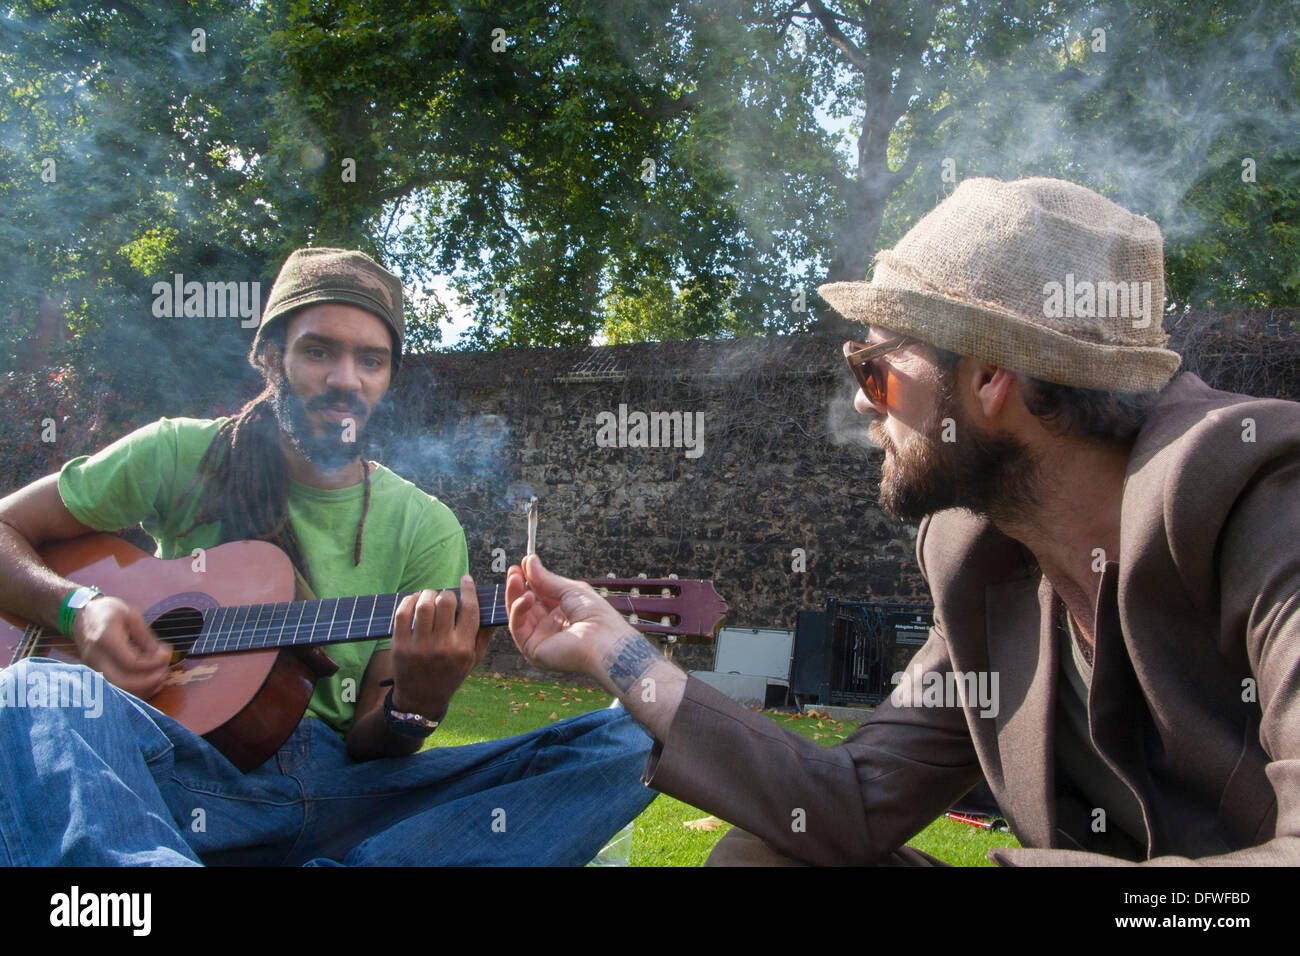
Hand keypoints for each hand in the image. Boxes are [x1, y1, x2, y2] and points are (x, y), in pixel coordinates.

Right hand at [71, 595, 171, 697]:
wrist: (80, 615)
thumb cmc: (107, 611)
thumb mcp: (131, 615)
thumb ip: (146, 637)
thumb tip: (161, 655)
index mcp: (106, 640)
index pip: (132, 663)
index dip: (153, 663)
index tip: (166, 654)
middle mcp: (96, 658)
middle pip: (123, 682)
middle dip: (149, 681)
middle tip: (165, 671)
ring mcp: (92, 668)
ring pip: (118, 690)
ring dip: (142, 689)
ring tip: (160, 677)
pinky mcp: (94, 674)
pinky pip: (114, 688)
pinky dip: (133, 690)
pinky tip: (148, 683)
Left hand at [390, 575, 492, 716]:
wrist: (420, 700)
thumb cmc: (450, 676)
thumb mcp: (473, 661)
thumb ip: (483, 636)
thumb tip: (492, 609)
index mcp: (463, 649)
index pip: (470, 610)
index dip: (468, 589)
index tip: (466, 579)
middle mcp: (443, 647)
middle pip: (446, 602)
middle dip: (446, 593)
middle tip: (445, 596)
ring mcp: (419, 647)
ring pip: (424, 605)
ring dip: (427, 594)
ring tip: (429, 596)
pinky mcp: (400, 646)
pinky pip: (402, 614)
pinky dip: (409, 601)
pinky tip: (414, 600)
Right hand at [505, 555, 638, 676]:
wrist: (603, 639)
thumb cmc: (595, 615)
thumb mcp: (570, 590)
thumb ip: (546, 579)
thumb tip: (529, 561)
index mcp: (563, 614)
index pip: (540, 596)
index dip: (530, 580)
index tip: (523, 562)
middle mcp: (551, 627)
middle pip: (527, 606)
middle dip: (518, 587)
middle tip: (513, 570)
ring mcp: (541, 639)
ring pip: (519, 617)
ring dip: (514, 596)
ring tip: (515, 579)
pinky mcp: (533, 650)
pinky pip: (518, 629)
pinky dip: (518, 611)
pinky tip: (526, 597)